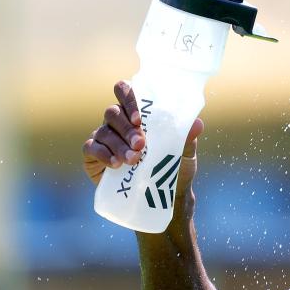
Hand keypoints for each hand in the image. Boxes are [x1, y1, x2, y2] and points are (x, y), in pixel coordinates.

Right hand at [82, 80, 203, 198]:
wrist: (164, 197)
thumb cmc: (174, 170)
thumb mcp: (185, 155)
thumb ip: (187, 138)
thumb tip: (197, 123)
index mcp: (137, 113)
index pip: (125, 91)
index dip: (128, 98)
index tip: (139, 118)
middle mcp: (118, 121)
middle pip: (113, 112)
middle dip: (127, 129)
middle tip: (140, 145)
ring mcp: (104, 136)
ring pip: (104, 131)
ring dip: (119, 145)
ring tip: (133, 160)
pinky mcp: (93, 154)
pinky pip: (92, 148)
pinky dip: (103, 154)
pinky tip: (115, 164)